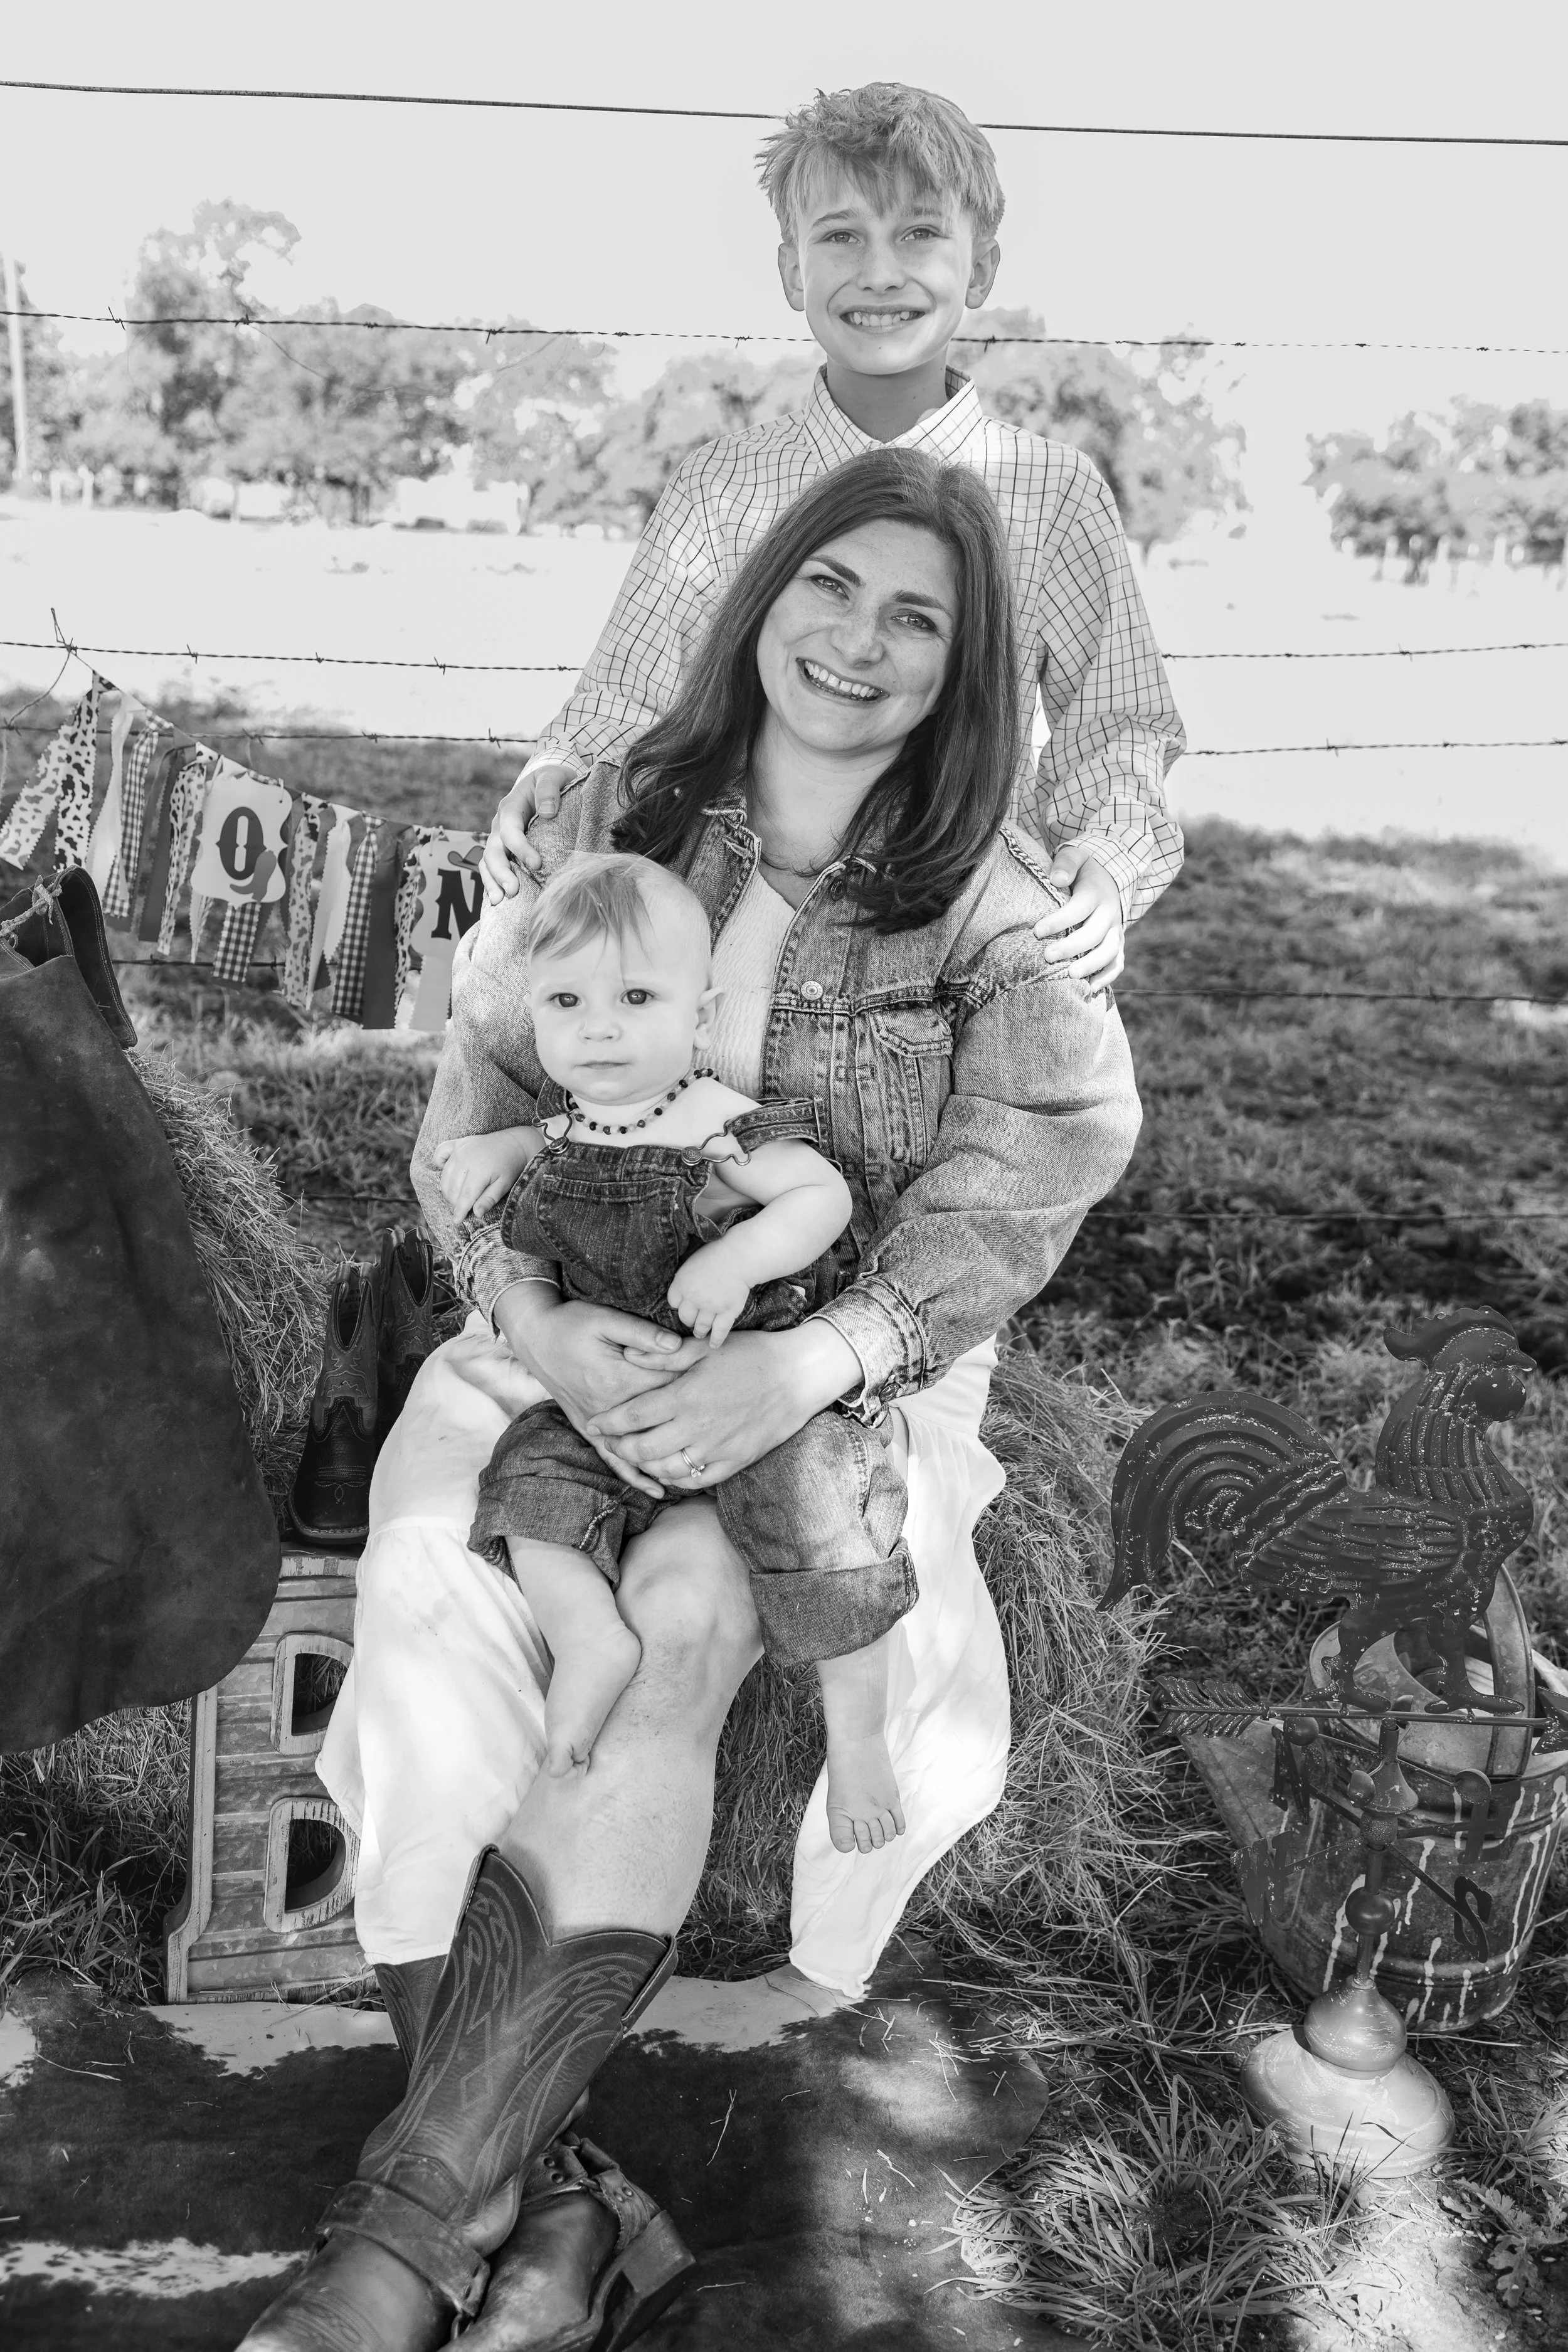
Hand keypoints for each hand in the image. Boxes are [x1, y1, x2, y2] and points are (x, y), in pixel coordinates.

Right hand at [432, 1131, 533, 1221]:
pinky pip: (440, 1153)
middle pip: (453, 1187)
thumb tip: (476, 1213)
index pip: (465, 1196)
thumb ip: (489, 1199)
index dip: (459, 1211)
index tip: (456, 1221)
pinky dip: (439, 1163)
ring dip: (447, 1189)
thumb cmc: (510, 1167)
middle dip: (454, 1202)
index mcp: (480, 1170)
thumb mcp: (504, 1185)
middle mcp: (466, 1158)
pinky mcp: (457, 1143)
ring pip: (445, 1175)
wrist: (514, 1143)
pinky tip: (447, 1172)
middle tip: (462, 1208)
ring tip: (456, 1197)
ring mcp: (460, 1149)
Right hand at [480, 760, 573, 902]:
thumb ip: (549, 789)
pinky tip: (501, 902)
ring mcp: (500, 839)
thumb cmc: (552, 779)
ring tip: (499, 901)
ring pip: (488, 862)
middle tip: (513, 891)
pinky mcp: (505, 851)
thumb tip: (547, 811)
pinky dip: (494, 884)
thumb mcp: (553, 775)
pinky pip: (494, 868)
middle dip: (501, 872)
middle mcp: (500, 825)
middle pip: (493, 850)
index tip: (537, 864)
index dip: (521, 847)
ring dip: (492, 882)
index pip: (510, 829)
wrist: (547, 784)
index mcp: (511, 807)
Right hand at [494, 1288, 707, 1497]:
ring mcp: (597, 1421)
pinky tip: (656, 1490)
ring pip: (638, 1449)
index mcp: (619, 1378)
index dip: (695, 1389)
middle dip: (688, 1425)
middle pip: (658, 1421)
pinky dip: (635, 1475)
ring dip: (668, 1459)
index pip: (667, 1388)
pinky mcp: (588, 1428)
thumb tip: (676, 1345)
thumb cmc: (572, 1323)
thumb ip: (641, 1333)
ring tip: (701, 1471)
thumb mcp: (605, 1319)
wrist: (535, 1337)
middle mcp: (609, 1406)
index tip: (719, 1390)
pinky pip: (613, 1459)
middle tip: (721, 1427)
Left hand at [586, 1322, 860, 1489]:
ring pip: (666, 1470)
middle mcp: (696, 1427)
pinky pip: (696, 1480)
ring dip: (646, 1466)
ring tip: (637, 1456)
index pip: (633, 1416)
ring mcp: (716, 1449)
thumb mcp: (706, 1349)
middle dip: (621, 1448)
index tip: (594, 1423)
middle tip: (612, 1442)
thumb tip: (627, 1355)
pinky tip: (669, 1468)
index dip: (608, 1422)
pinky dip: (676, 1478)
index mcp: (685, 1396)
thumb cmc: (752, 1355)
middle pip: (643, 1449)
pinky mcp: (734, 1462)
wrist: (798, 1376)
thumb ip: (664, 1357)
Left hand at [666, 1242, 752, 1349]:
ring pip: (701, 1326)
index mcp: (682, 1284)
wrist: (739, 1256)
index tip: (684, 1305)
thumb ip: (684, 1278)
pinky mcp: (727, 1312)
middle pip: (685, 1317)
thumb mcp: (691, 1263)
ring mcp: (711, 1307)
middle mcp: (694, 1298)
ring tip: (700, 1333)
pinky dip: (716, 1340)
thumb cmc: (716, 1254)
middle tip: (692, 1322)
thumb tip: (680, 1290)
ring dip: (700, 1331)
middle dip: (688, 1320)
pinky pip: (719, 1331)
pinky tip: (713, 1345)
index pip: (674, 1302)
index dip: (679, 1304)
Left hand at [1033, 846, 1124, 984]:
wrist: (1109, 878)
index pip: (1079, 908)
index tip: (1037, 931)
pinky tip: (1090, 989)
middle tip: (1048, 956)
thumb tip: (1057, 879)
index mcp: (1096, 893)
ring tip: (1070, 976)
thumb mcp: (1075, 857)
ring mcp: (1116, 931)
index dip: (1059, 920)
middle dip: (1072, 947)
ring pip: (1109, 951)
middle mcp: (1109, 913)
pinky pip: (1117, 964)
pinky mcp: (1118, 945)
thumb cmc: (1082, 870)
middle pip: (1094, 934)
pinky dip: (1107, 977)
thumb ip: (1066, 864)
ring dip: (1091, 965)